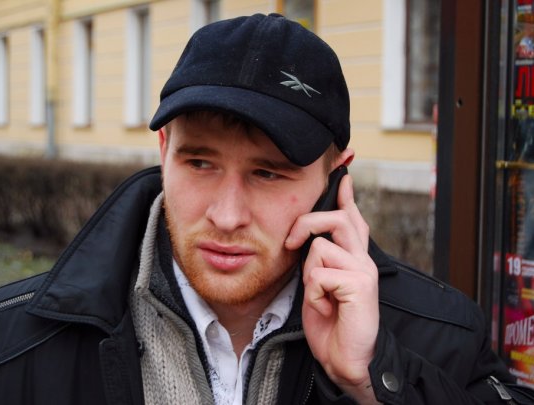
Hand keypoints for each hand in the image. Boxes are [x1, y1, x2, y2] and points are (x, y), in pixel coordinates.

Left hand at [285, 174, 379, 403]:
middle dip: (307, 224)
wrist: (345, 359)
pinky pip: (320, 274)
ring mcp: (364, 271)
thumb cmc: (330, 322)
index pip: (351, 218)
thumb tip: (308, 238)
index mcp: (354, 257)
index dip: (345, 196)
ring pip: (321, 248)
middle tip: (291, 241)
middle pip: (337, 219)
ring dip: (309, 275)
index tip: (342, 174)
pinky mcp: (361, 285)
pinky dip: (315, 294)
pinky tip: (326, 308)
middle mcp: (363, 259)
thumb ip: (318, 259)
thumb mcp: (318, 284)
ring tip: (320, 296)